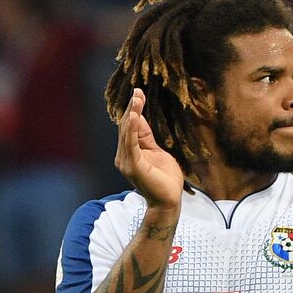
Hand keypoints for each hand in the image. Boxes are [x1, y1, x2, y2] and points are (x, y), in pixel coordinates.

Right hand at [114, 88, 183, 209]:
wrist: (168, 201)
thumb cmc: (165, 179)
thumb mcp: (158, 152)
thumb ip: (147, 138)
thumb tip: (139, 119)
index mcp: (129, 153)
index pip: (129, 127)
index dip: (134, 110)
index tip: (139, 93)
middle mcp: (123, 156)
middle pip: (126, 127)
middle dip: (132, 108)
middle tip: (137, 91)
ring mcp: (126, 162)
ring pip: (127, 133)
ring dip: (132, 114)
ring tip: (137, 98)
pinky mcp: (133, 166)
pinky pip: (131, 144)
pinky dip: (132, 129)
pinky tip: (134, 116)